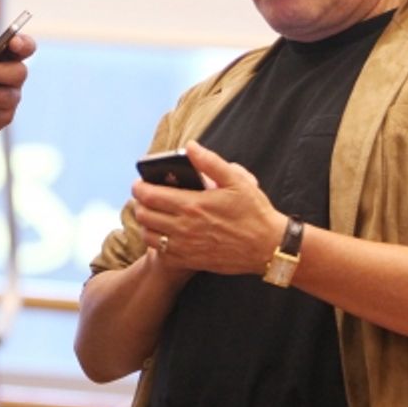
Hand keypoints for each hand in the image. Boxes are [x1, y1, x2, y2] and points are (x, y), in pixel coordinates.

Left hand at [131, 140, 286, 275]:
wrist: (268, 247)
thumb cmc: (254, 212)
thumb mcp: (237, 180)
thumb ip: (210, 162)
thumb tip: (190, 146)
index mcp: (192, 204)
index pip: (149, 195)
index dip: (139, 188)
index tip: (140, 183)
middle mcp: (184, 227)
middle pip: (144, 215)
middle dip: (140, 203)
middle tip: (145, 197)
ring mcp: (186, 246)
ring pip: (148, 235)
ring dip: (145, 223)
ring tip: (152, 214)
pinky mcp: (191, 260)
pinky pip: (161, 252)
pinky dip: (156, 241)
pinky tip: (164, 233)